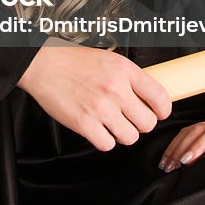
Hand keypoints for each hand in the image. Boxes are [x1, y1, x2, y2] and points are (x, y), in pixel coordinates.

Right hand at [18, 45, 170, 151]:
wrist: (42, 65)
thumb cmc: (72, 61)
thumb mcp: (108, 59)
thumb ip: (129, 77)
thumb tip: (147, 96)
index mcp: (124, 70)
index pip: (160, 97)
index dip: (162, 110)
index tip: (158, 113)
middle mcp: (116, 89)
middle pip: (148, 123)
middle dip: (140, 124)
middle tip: (130, 119)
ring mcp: (101, 108)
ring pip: (130, 137)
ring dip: (123, 134)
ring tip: (112, 124)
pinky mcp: (85, 124)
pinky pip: (107, 145)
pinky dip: (104, 140)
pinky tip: (97, 128)